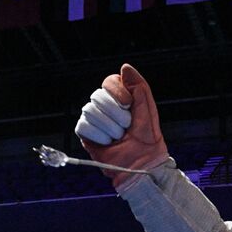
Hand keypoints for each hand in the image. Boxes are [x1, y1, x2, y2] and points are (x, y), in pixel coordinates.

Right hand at [75, 64, 166, 184]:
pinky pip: (83, 126)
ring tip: (118, 137)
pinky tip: (107, 143)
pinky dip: (98, 136)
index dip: (117, 91)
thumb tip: (124, 67)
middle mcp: (105, 107)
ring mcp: (94, 120)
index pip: (109, 81)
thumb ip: (139, 87)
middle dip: (115, 114)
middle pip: (98, 95)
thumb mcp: (147, 110)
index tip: (128, 104)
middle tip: (126, 127)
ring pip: (90, 110)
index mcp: (120, 98)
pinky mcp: (86, 134)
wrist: (141, 164)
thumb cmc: (148, 140)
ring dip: (109, 127)